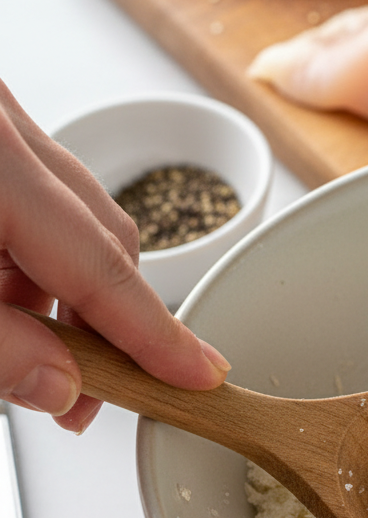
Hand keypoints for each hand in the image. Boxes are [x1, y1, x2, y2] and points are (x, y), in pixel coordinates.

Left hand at [0, 79, 229, 431]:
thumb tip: (60, 385)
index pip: (103, 267)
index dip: (154, 333)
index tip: (198, 376)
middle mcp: (4, 127)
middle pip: (104, 236)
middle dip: (110, 320)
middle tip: (96, 390)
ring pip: (72, 213)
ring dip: (66, 287)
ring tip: (33, 345)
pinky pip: (37, 189)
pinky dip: (33, 247)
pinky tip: (3, 288)